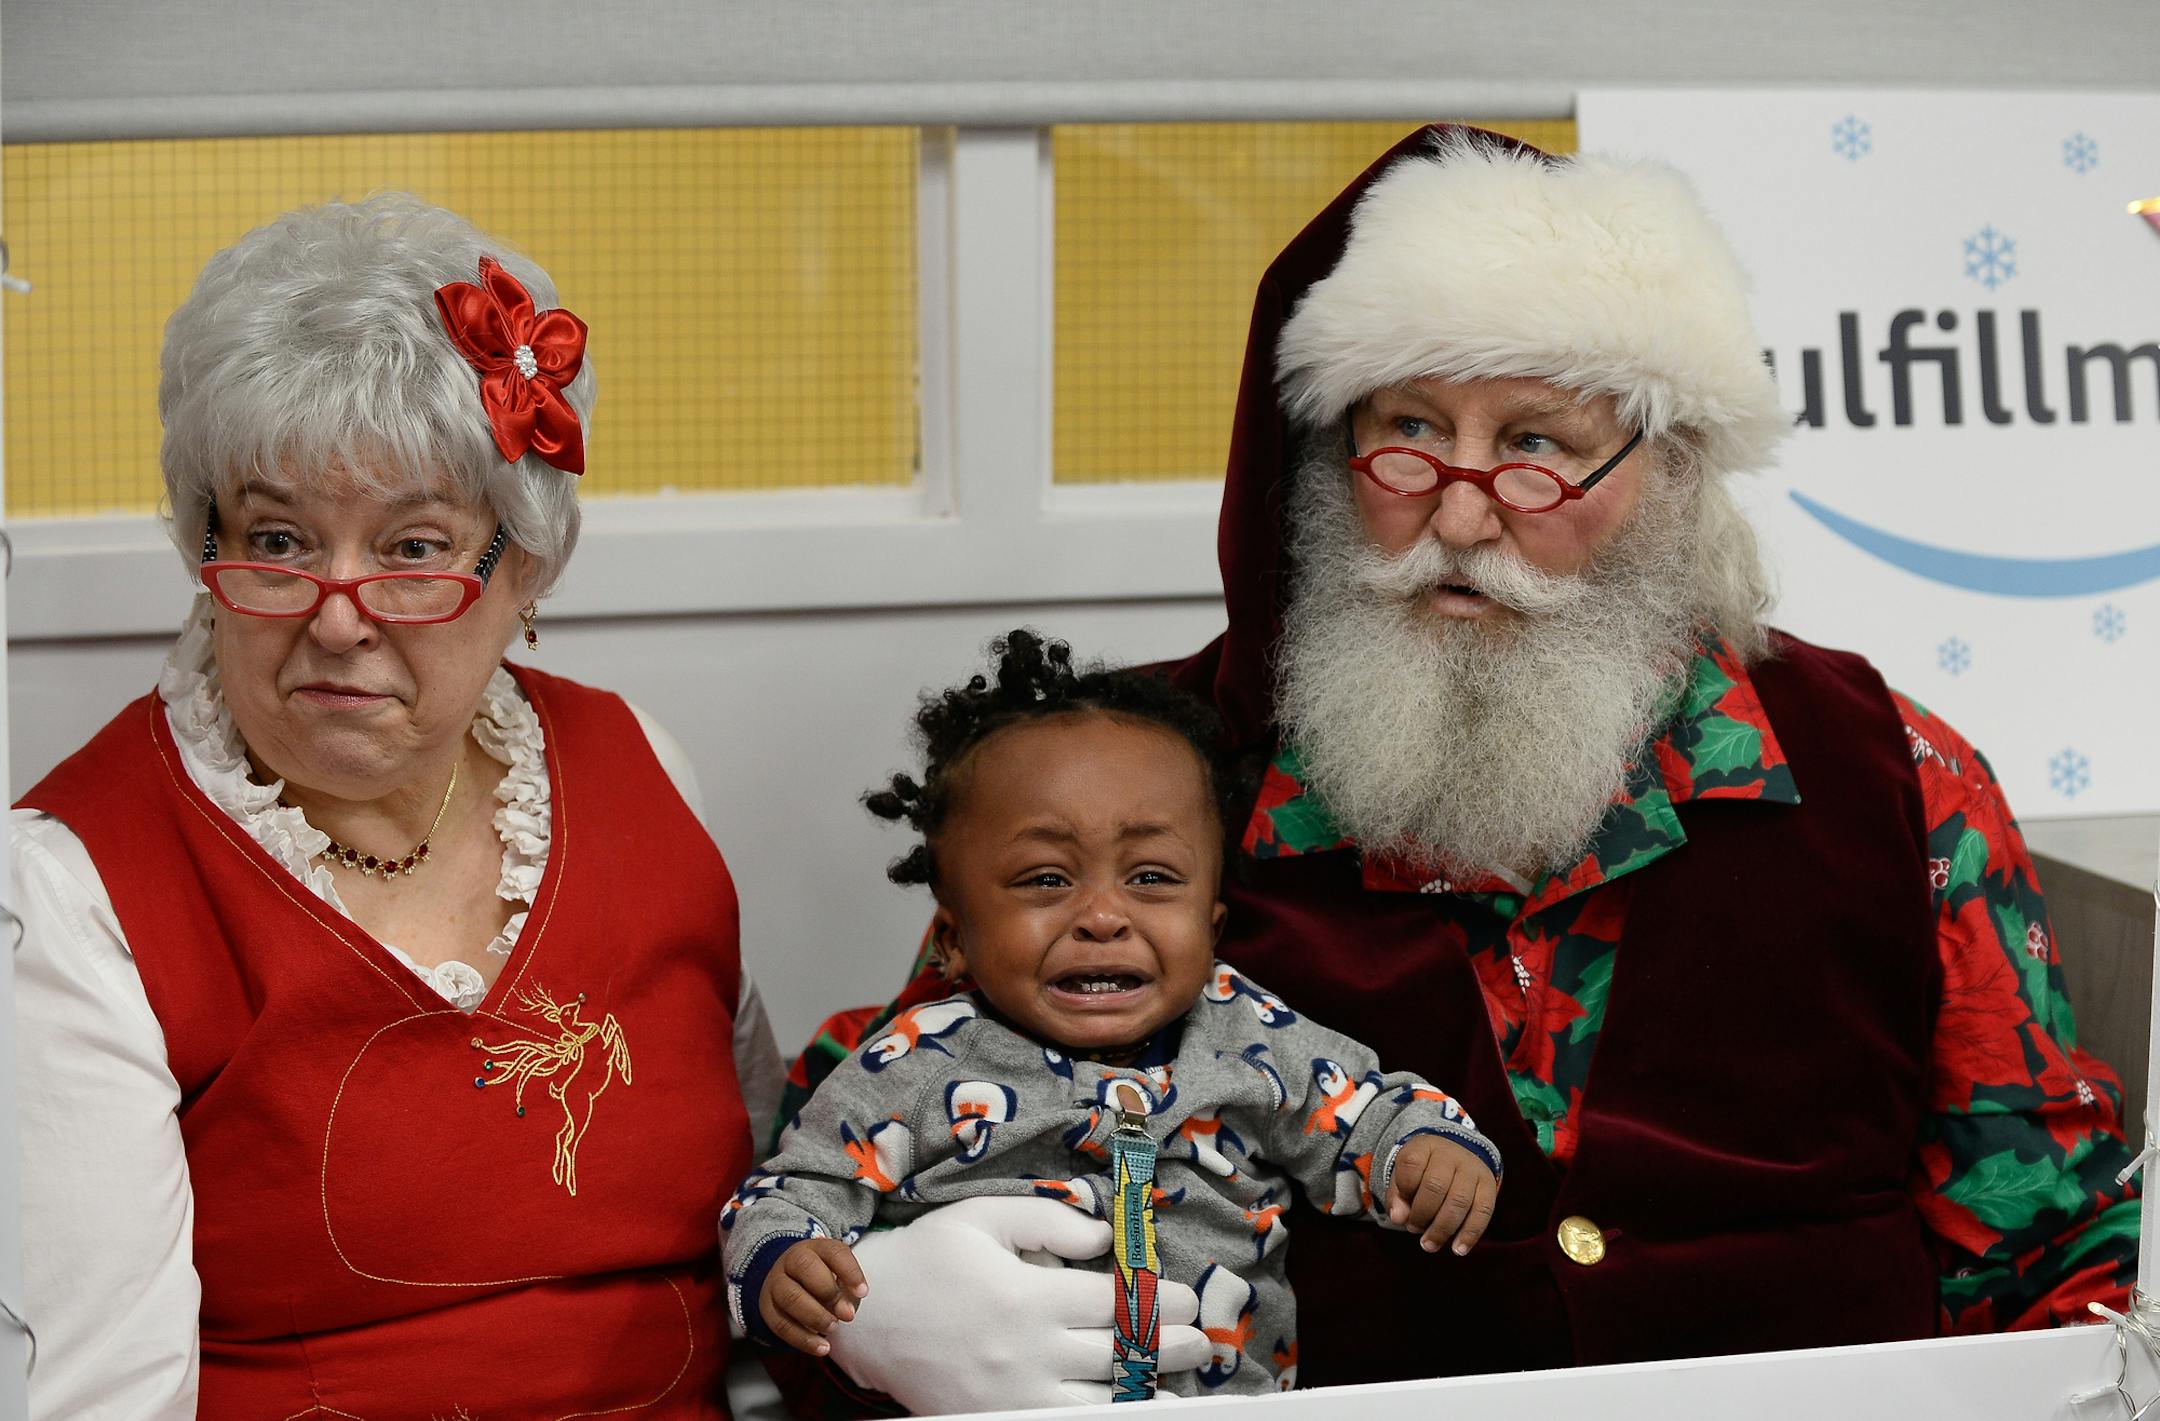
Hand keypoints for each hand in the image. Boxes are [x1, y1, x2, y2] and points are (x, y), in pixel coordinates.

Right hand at [760, 1237, 868, 1356]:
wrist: (791, 1282)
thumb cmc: (824, 1280)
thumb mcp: (839, 1277)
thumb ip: (847, 1291)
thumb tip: (846, 1312)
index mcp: (816, 1248)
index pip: (834, 1252)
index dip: (850, 1272)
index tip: (863, 1293)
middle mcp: (791, 1260)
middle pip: (805, 1268)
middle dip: (829, 1293)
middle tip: (847, 1315)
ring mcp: (775, 1283)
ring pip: (790, 1297)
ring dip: (815, 1317)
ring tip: (833, 1329)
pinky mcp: (767, 1307)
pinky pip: (780, 1324)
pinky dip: (803, 1339)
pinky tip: (821, 1348)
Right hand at [827, 1196, 1208, 1410]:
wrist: (864, 1319)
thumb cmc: (926, 1258)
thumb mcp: (982, 1217)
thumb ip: (1048, 1219)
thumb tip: (1104, 1236)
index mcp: (1028, 1296)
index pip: (1116, 1303)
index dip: (1161, 1301)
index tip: (1186, 1299)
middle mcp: (1028, 1352)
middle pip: (1120, 1354)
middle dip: (1169, 1346)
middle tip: (1199, 1341)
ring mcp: (1014, 1395)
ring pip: (1101, 1403)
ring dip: (1147, 1393)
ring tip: (1178, 1386)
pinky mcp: (998, 1419)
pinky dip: (1103, 1418)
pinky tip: (1128, 1410)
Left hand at [1386, 1135, 1498, 1254]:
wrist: (1454, 1157)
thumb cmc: (1423, 1173)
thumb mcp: (1404, 1177)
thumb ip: (1397, 1197)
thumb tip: (1398, 1218)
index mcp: (1425, 1146)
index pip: (1411, 1165)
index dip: (1403, 1190)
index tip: (1400, 1208)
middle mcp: (1451, 1154)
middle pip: (1435, 1186)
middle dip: (1422, 1214)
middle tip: (1413, 1229)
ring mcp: (1472, 1168)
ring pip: (1459, 1202)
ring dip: (1442, 1229)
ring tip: (1429, 1245)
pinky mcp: (1489, 1185)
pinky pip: (1482, 1211)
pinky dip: (1470, 1234)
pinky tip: (1458, 1249)